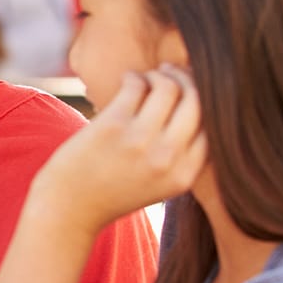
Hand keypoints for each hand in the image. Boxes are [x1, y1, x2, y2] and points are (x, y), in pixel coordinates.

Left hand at [33, 65, 206, 236]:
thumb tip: (197, 105)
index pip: (214, 126)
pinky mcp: (112, 126)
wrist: (68, 209)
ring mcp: (140, 141)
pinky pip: (136, 85)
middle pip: (197, 101)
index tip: (193, 90)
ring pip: (169, 88)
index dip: (207, 100)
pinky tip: (129, 79)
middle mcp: (168, 158)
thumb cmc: (112, 191)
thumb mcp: (160, 185)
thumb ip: (182, 156)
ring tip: (149, 76)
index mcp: (184, 174)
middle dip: (188, 80)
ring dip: (161, 75)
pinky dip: (135, 76)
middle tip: (172, 73)